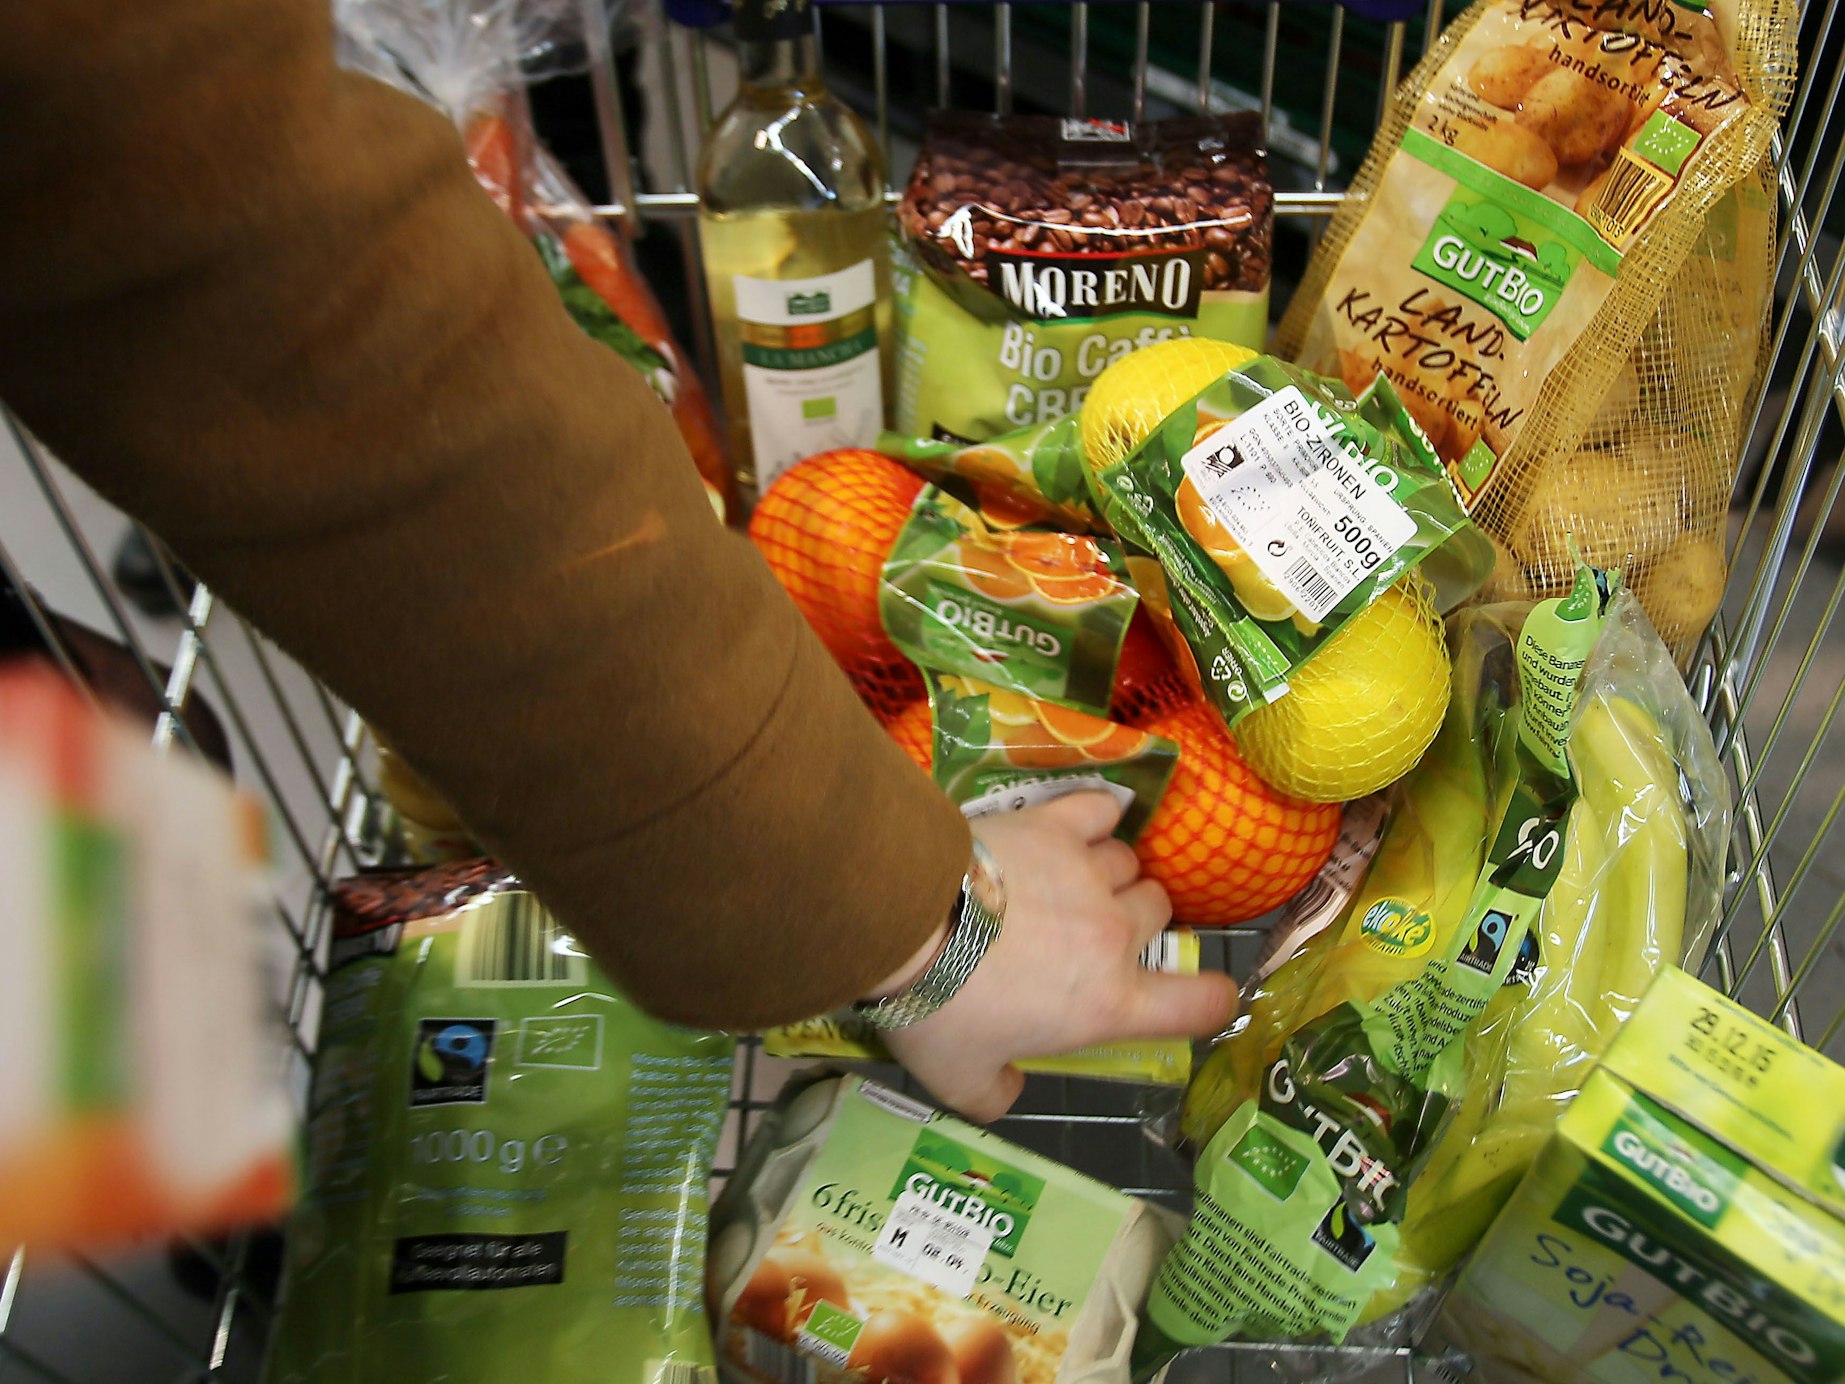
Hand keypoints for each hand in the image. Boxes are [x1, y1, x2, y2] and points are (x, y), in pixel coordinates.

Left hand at [878, 792, 1237, 1122]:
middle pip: (1158, 914)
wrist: (904, 920)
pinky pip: (1100, 809)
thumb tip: (1008, 1090)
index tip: (1200, 997)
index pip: (1200, 1004)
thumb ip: (994, 1094)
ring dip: (1109, 873)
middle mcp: (1114, 936)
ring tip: (1068, 882)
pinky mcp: (1054, 827)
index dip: (1212, 1000)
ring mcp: (1088, 874)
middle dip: (1134, 923)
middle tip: (1088, 934)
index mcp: (1107, 1004)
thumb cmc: (939, 1008)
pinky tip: (1077, 825)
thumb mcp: (960, 1079)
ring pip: (1128, 864)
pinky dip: (1095, 815)